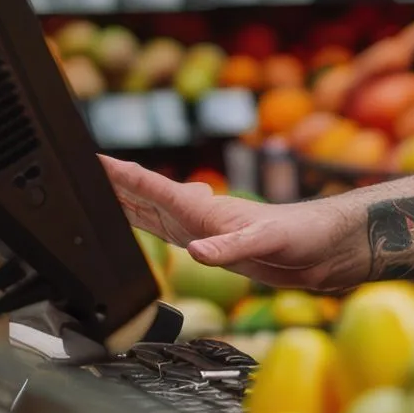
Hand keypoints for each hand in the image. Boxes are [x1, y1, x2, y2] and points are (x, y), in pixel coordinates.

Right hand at [102, 156, 361, 289]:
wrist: (331, 249)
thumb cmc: (308, 237)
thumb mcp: (270, 243)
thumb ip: (233, 246)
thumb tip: (196, 251)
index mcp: (207, 211)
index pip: (154, 188)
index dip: (121, 175)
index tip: (91, 161)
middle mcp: (202, 217)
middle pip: (148, 196)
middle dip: (115, 183)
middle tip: (82, 171)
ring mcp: (209, 231)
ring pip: (157, 213)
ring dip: (129, 202)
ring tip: (102, 192)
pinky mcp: (220, 247)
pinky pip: (173, 232)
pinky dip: (151, 225)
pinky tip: (145, 225)